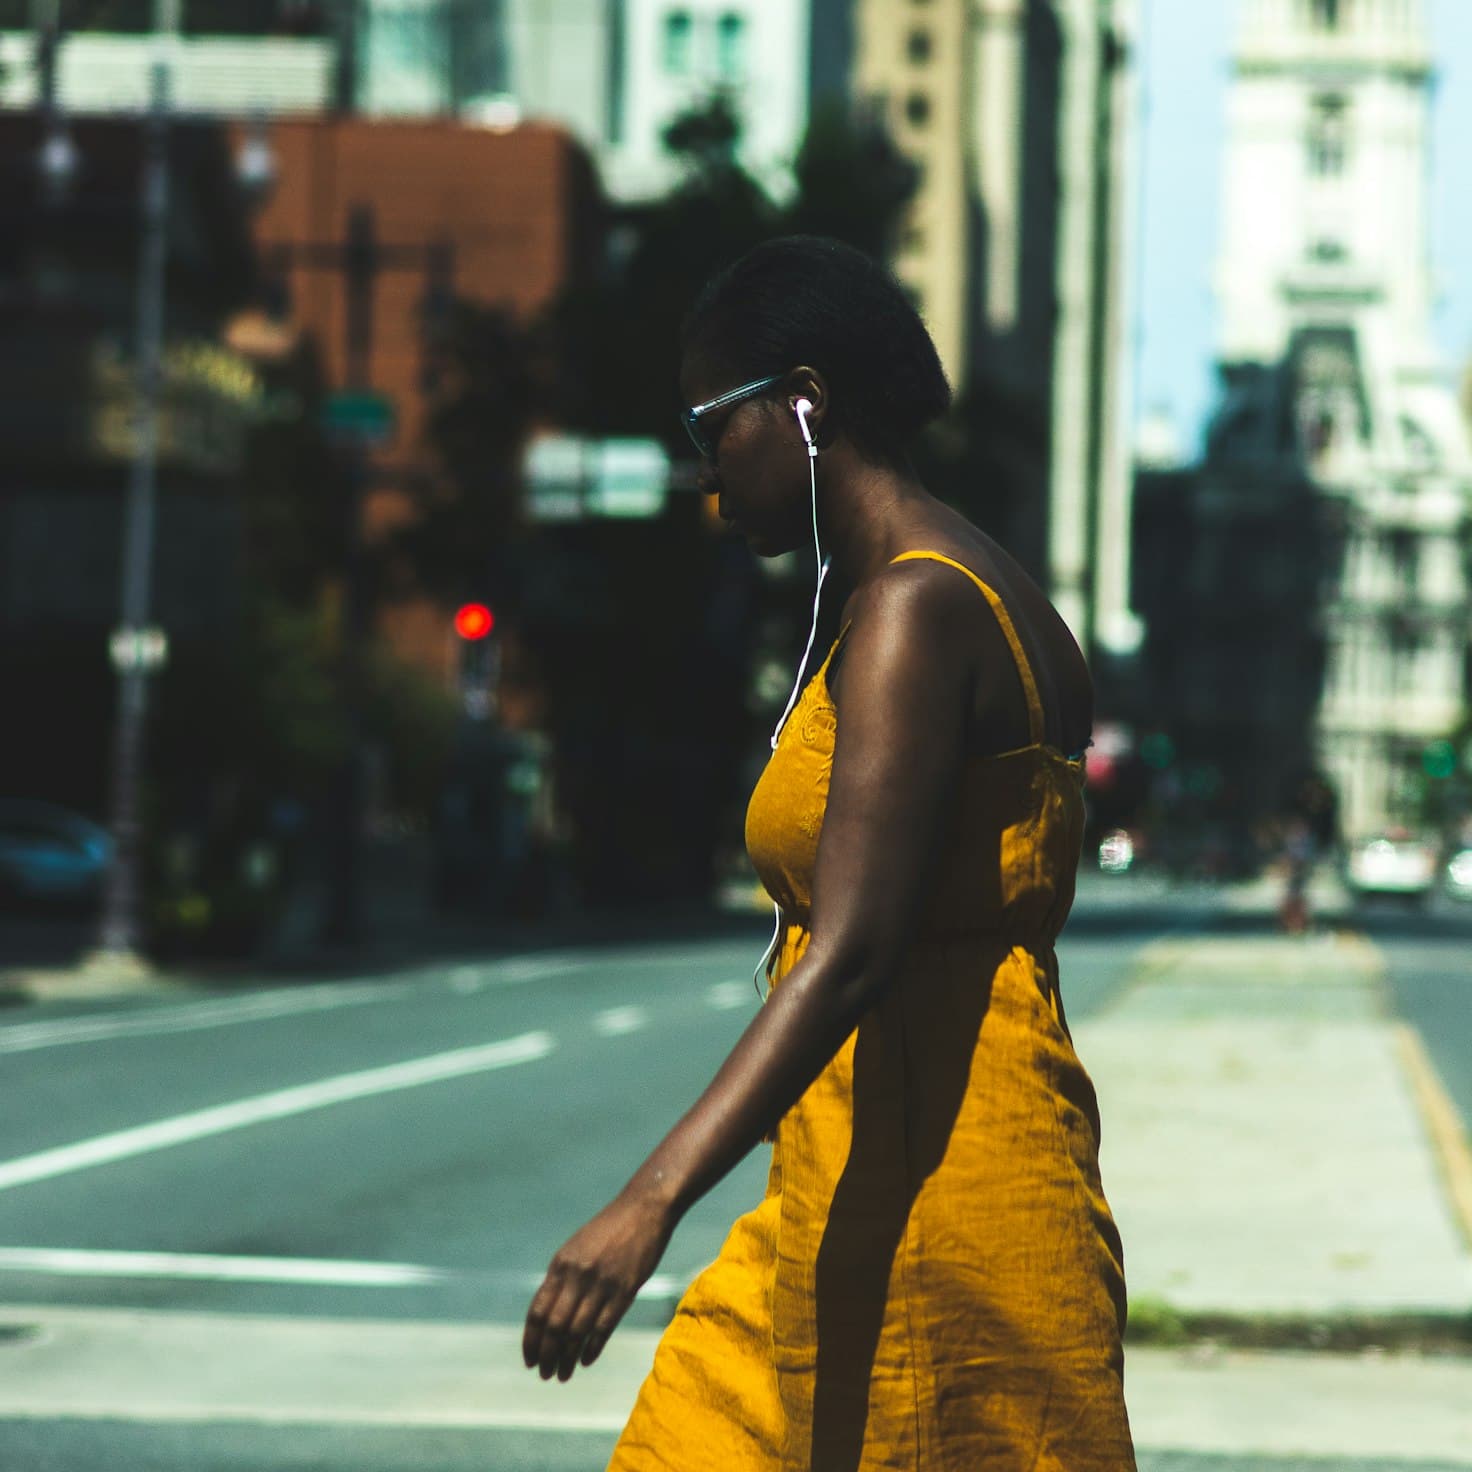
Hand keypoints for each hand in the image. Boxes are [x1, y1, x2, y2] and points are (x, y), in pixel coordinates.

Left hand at [522, 1190, 673, 1381]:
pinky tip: (586, 1360)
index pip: (537, 1311)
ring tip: (563, 1374)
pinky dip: (592, 1348)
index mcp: (561, 1264)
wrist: (643, 1208)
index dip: (531, 1340)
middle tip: (545, 1375)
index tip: (530, 1360)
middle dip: (547, 1355)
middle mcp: (577, 1275)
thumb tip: (547, 1314)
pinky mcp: (625, 1290)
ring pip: (577, 1332)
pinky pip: (603, 1327)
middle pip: (554, 1327)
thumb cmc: (609, 1229)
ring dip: (567, 1358)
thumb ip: (562, 1277)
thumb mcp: (576, 1248)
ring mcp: (601, 1283)